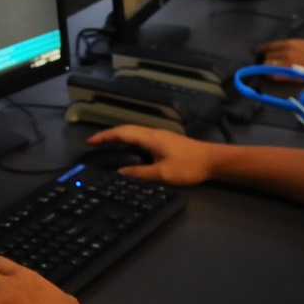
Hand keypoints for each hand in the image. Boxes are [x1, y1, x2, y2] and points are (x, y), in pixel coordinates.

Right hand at [84, 125, 219, 184]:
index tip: (90, 141)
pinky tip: (130, 150)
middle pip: (126, 129)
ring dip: (119, 137)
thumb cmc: (189, 166)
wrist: (213, 161)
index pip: (122, 133)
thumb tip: (119, 174)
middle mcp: (153, 133)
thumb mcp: (162, 173)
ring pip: (134, 132)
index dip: (104, 136)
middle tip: (95, 143)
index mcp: (150, 137)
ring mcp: (160, 136)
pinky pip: (141, 137)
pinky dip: (129, 140)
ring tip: (107, 146)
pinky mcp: (166, 141)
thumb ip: (139, 173)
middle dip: (109, 135)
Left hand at [255, 38, 303, 78]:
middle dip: (266, 59)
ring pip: (269, 66)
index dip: (261, 49)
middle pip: (268, 56)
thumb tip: (282, 48)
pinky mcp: (292, 75)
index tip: (257, 51)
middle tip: (266, 62)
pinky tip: (272, 76)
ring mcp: (288, 64)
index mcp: (290, 43)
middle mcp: (287, 53)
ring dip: (267, 68)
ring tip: (269, 70)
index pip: (270, 45)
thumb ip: (292, 45)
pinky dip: (272, 76)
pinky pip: (275, 75)